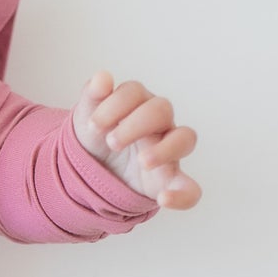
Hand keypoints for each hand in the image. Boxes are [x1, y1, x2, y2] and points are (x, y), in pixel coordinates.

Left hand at [72, 71, 200, 209]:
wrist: (92, 171)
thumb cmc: (96, 137)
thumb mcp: (86, 118)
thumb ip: (93, 97)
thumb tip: (102, 76)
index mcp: (136, 105)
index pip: (135, 93)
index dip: (115, 105)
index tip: (93, 126)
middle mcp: (157, 124)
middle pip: (162, 109)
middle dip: (135, 124)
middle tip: (112, 142)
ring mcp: (167, 152)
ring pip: (185, 138)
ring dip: (165, 149)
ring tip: (143, 162)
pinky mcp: (169, 182)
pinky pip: (190, 189)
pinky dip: (183, 195)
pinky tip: (164, 200)